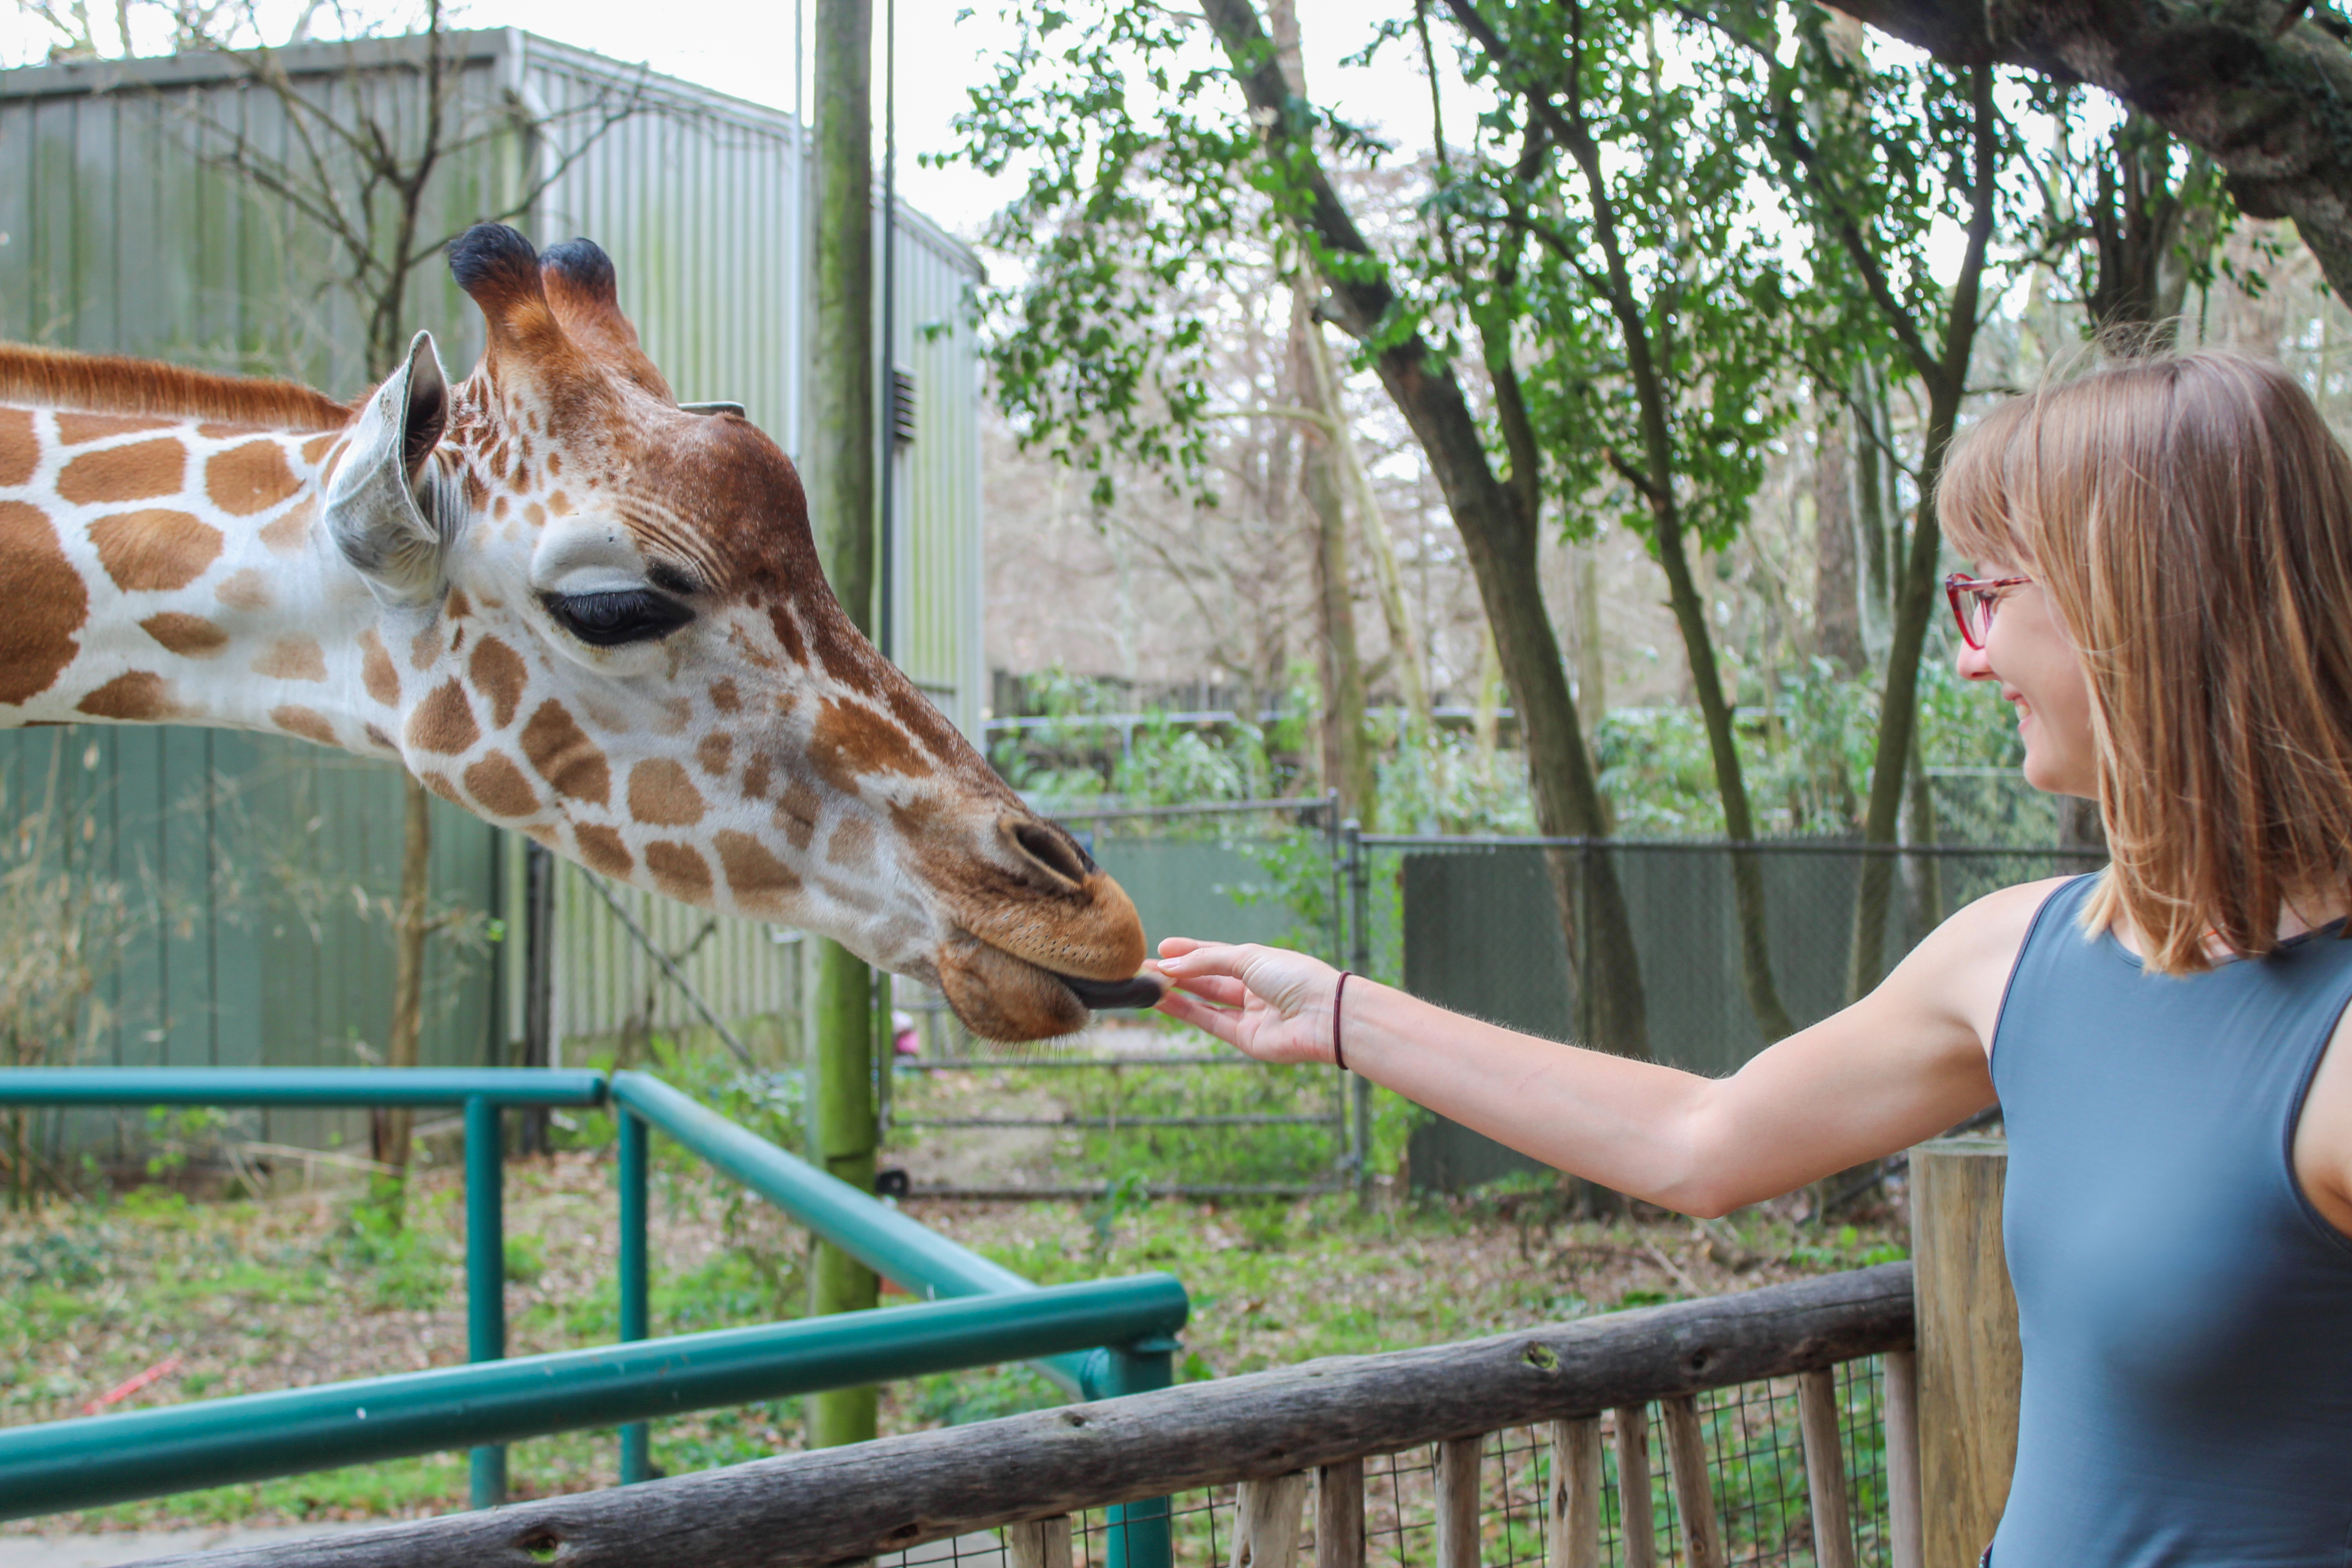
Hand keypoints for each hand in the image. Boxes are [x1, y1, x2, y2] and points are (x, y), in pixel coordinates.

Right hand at [1149, 937, 1341, 1065]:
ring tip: (1146, 983)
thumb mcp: (1248, 957)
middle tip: (1144, 967)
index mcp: (1260, 963)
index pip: (1218, 955)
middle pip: (1208, 980)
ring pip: (1205, 1002)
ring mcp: (1249, 1015)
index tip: (1163, 947)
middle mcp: (1254, 989)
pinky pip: (1210, 1022)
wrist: (1324, 1015)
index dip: (1191, 951)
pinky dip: (1186, 1012)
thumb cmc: (1294, 977)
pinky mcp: (1245, 1039)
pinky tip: (1162, 1001)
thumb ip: (1207, 961)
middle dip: (1178, 972)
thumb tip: (1170, 964)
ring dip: (1176, 992)